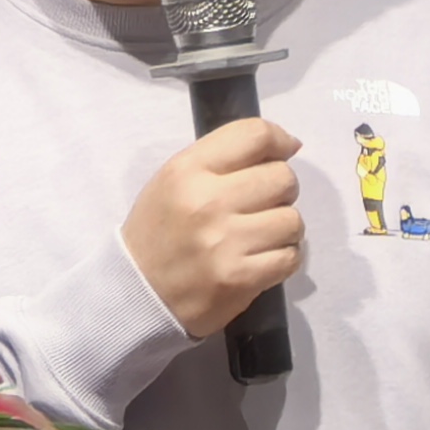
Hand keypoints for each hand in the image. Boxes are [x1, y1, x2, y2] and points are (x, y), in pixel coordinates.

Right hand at [124, 121, 305, 338]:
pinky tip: (259, 259)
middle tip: (261, 205)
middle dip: (280, 191)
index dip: (280, 140)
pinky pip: (290, 257)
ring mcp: (226, 242)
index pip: (255, 135)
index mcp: (188, 170)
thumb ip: (223, 158)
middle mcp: (208, 201)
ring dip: (283, 229)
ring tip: (259, 236)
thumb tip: (288, 145)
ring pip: (292, 220)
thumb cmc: (160, 232)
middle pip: (283, 178)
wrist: (137, 294)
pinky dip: (282, 259)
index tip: (284, 152)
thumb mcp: (174, 180)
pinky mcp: (240, 278)